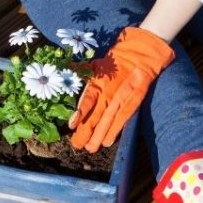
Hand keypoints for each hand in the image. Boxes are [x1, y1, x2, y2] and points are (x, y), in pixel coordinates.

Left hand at [70, 27, 174, 152]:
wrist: (140, 53)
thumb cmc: (114, 60)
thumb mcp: (94, 64)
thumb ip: (79, 71)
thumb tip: (63, 72)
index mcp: (97, 82)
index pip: (86, 100)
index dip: (79, 113)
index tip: (71, 125)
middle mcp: (108, 92)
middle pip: (95, 116)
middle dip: (85, 132)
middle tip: (76, 145)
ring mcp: (121, 98)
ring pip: (107, 121)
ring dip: (98, 136)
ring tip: (90, 148)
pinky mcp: (133, 101)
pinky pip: (123, 118)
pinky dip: (115, 130)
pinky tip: (108, 142)